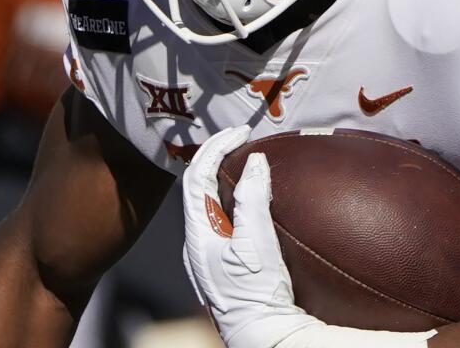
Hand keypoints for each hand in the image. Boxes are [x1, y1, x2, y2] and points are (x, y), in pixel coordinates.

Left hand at [181, 126, 316, 347]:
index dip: (215, 147)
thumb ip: (253, 199)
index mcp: (196, 233)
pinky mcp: (223, 263)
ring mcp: (209, 254)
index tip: (240, 131)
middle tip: (242, 138)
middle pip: (198, 186)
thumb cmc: (255, 295)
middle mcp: (196, 242)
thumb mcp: (256, 243)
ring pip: (209, 202)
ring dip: (224, 176)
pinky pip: (222, 218)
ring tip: (246, 158)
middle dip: (216, 156)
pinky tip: (252, 197)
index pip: (195, 175)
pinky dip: (234, 197)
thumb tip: (255, 161)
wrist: (263, 335)